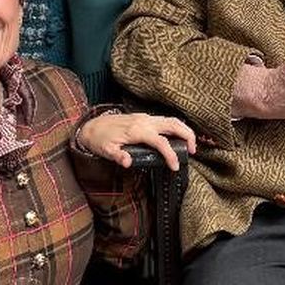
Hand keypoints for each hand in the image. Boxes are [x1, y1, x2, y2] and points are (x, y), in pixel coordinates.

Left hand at [77, 113, 196, 169]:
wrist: (91, 126)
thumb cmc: (99, 140)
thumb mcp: (105, 151)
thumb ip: (118, 157)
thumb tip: (128, 163)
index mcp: (137, 131)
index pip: (161, 142)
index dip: (170, 155)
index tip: (175, 166)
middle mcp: (144, 121)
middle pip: (173, 124)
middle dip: (187, 136)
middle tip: (193, 151)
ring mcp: (145, 117)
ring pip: (171, 119)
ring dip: (184, 130)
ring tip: (190, 144)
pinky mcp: (144, 118)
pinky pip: (165, 120)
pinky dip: (176, 127)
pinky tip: (177, 137)